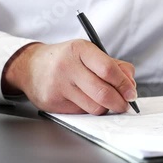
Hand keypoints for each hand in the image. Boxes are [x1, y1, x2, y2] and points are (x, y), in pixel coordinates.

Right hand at [1, 40, 136, 114]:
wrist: (31, 67)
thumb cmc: (67, 60)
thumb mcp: (90, 53)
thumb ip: (115, 66)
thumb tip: (131, 85)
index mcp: (80, 50)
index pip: (108, 70)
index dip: (124, 85)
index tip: (132, 93)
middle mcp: (67, 66)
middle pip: (103, 92)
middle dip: (119, 102)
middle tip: (125, 104)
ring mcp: (58, 86)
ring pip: (94, 107)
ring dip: (105, 107)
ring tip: (103, 100)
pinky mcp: (53, 103)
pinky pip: (82, 113)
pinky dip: (89, 109)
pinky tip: (84, 100)